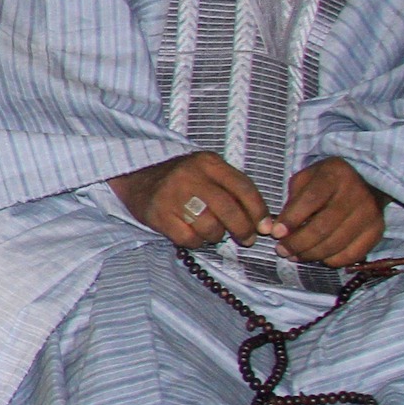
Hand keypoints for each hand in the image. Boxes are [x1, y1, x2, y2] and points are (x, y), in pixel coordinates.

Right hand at [111, 151, 269, 248]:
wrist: (137, 178)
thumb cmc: (184, 180)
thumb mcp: (209, 173)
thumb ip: (235, 191)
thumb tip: (265, 225)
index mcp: (208, 162)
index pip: (243, 188)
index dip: (259, 211)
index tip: (265, 227)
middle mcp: (190, 176)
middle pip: (228, 210)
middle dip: (243, 229)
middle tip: (246, 238)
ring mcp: (172, 195)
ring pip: (210, 227)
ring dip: (216, 235)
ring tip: (211, 231)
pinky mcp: (158, 214)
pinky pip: (189, 238)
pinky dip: (196, 241)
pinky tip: (192, 233)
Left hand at [276, 158, 386, 266]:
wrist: (366, 181)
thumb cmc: (327, 181)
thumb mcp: (307, 178)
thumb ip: (293, 199)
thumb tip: (280, 229)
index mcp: (335, 175)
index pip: (311, 200)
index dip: (292, 219)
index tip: (276, 233)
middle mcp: (356, 194)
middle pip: (323, 227)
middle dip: (298, 243)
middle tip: (282, 250)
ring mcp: (369, 214)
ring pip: (336, 243)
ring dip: (311, 254)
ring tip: (295, 256)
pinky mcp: (377, 231)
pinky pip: (352, 254)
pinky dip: (332, 260)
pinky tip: (319, 257)